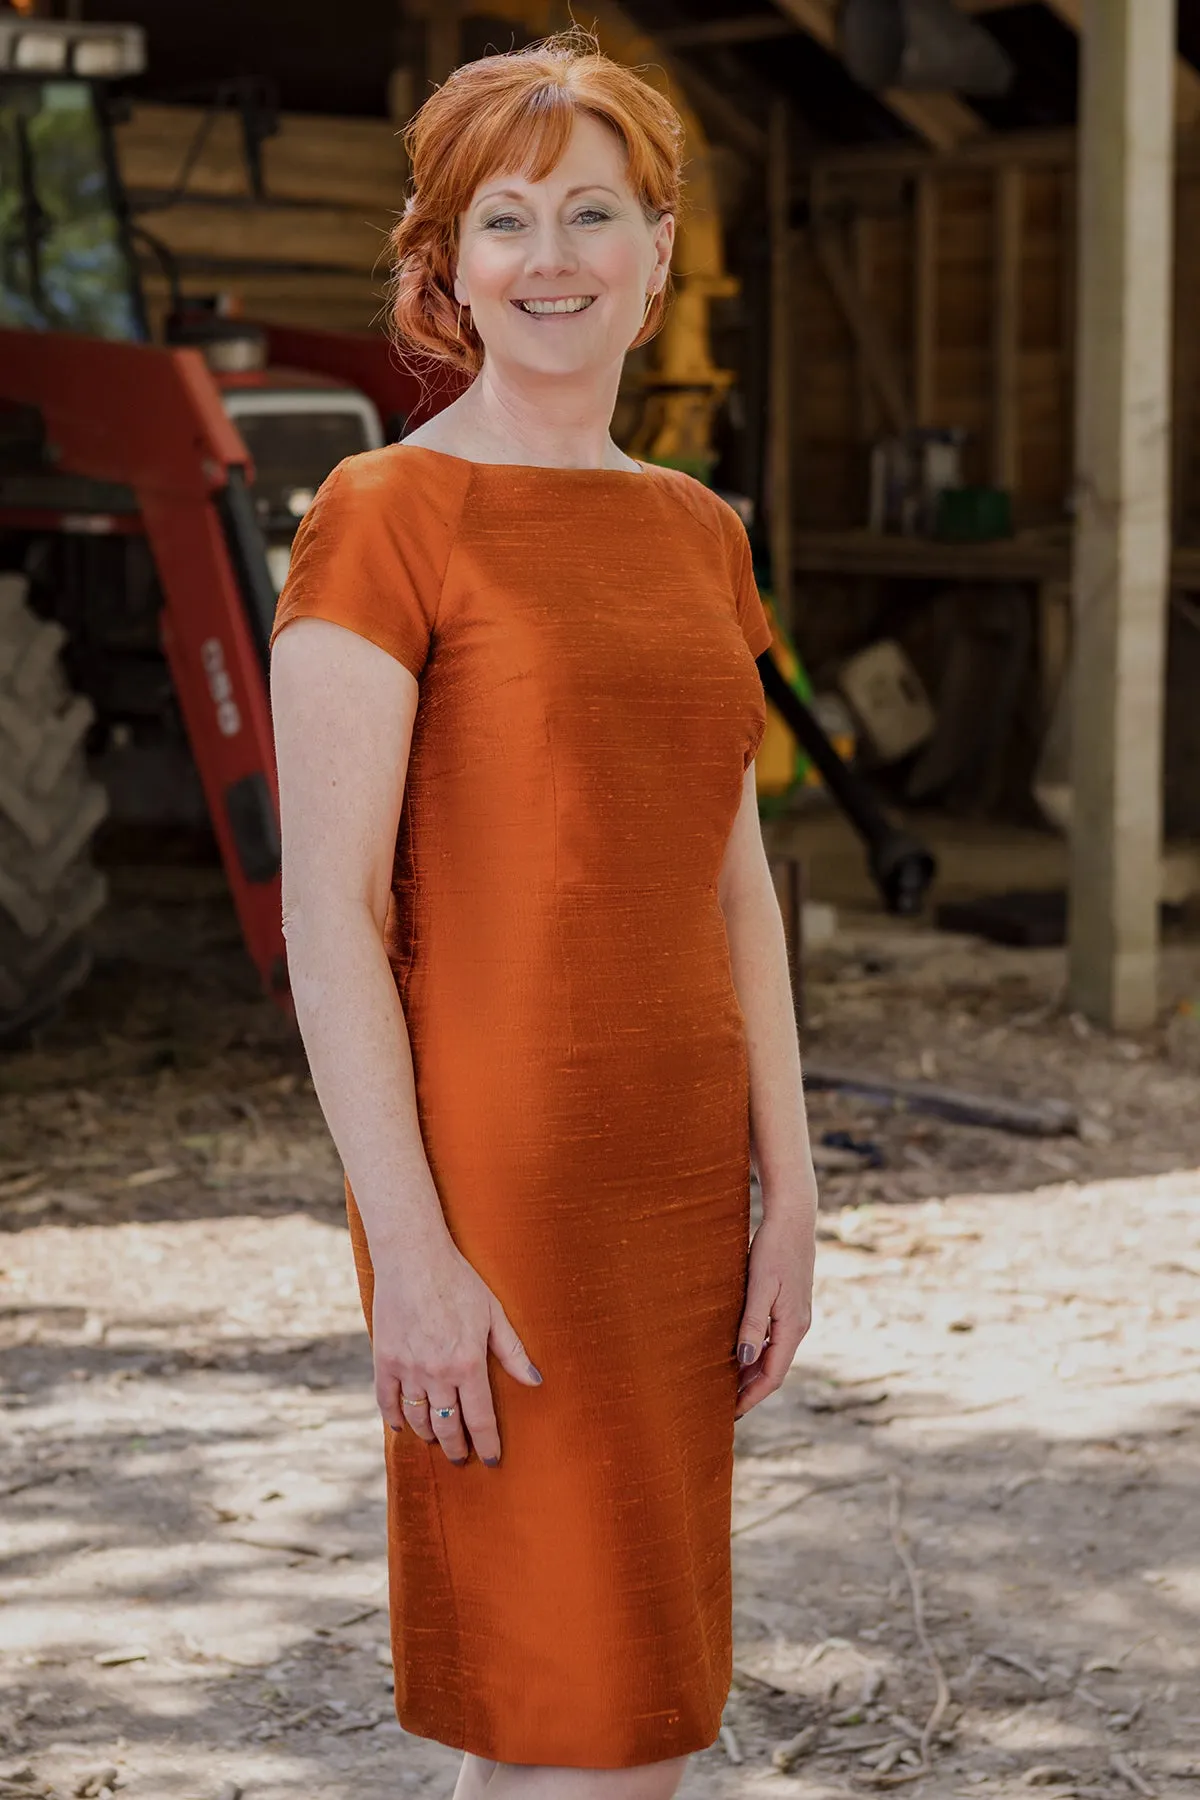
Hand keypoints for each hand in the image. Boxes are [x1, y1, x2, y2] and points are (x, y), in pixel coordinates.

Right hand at [370, 1233, 541, 1465]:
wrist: (413, 1258)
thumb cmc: (459, 1281)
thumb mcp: (493, 1313)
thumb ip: (511, 1351)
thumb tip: (534, 1381)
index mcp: (468, 1364)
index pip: (480, 1418)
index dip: (487, 1443)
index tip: (490, 1459)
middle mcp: (437, 1373)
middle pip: (448, 1426)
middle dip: (457, 1447)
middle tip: (461, 1457)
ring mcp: (408, 1369)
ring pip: (419, 1419)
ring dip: (430, 1435)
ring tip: (438, 1441)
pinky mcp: (385, 1360)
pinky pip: (387, 1401)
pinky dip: (394, 1419)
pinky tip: (403, 1426)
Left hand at [734, 1210, 814, 1418]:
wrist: (794, 1218)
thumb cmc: (773, 1249)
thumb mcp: (759, 1286)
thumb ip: (752, 1324)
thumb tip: (744, 1361)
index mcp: (792, 1326)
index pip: (772, 1375)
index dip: (751, 1396)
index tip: (730, 1413)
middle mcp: (798, 1326)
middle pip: (774, 1369)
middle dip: (751, 1389)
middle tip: (723, 1406)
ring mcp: (797, 1316)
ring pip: (774, 1355)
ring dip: (753, 1372)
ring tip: (728, 1385)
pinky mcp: (791, 1305)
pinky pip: (774, 1339)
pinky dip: (758, 1352)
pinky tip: (740, 1353)